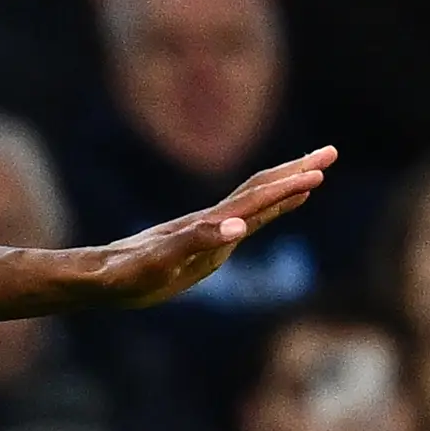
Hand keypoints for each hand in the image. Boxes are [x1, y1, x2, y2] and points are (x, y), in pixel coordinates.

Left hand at [82, 150, 338, 308]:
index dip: (287, 185)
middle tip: (332, 152)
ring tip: (314, 173)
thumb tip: (240, 225)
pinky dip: (263, 209)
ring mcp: (206, 230)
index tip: (319, 172)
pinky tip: (266, 210)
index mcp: (209, 225)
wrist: (98, 278)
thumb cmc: (126, 274)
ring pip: (253, 200)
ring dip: (284, 185)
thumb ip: (197, 242)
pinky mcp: (199, 243)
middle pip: (260, 188)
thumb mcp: (160, 262)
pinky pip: (241, 220)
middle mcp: (211, 221)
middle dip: (296, 170)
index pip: (256, 198)